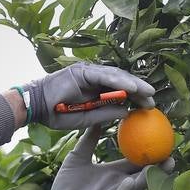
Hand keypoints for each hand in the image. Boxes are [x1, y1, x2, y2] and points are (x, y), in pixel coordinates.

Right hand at [24, 63, 155, 129]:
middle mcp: (93, 78)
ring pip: (115, 75)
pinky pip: (102, 75)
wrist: (35, 107)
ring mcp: (87, 72)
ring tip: (146, 92)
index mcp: (96, 89)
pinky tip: (130, 87)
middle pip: (121, 81)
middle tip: (153, 98)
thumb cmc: (58, 114)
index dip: (135, 96)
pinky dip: (117, 80)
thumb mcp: (87, 118)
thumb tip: (127, 112)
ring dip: (132, 83)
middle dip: (138, 89)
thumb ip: (106, 113)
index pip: (120, 90)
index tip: (149, 106)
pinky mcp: (81, 71)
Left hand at [38, 126, 172, 189]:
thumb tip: (97, 117)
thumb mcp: (78, 157)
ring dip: (149, 178)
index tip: (160, 137)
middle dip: (159, 166)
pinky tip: (131, 182)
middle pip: (143, 174)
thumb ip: (89, 139)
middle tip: (172, 154)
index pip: (136, 160)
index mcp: (114, 171)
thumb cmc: (67, 185)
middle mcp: (119, 183)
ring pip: (136, 186)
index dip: (148, 151)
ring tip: (161, 166)